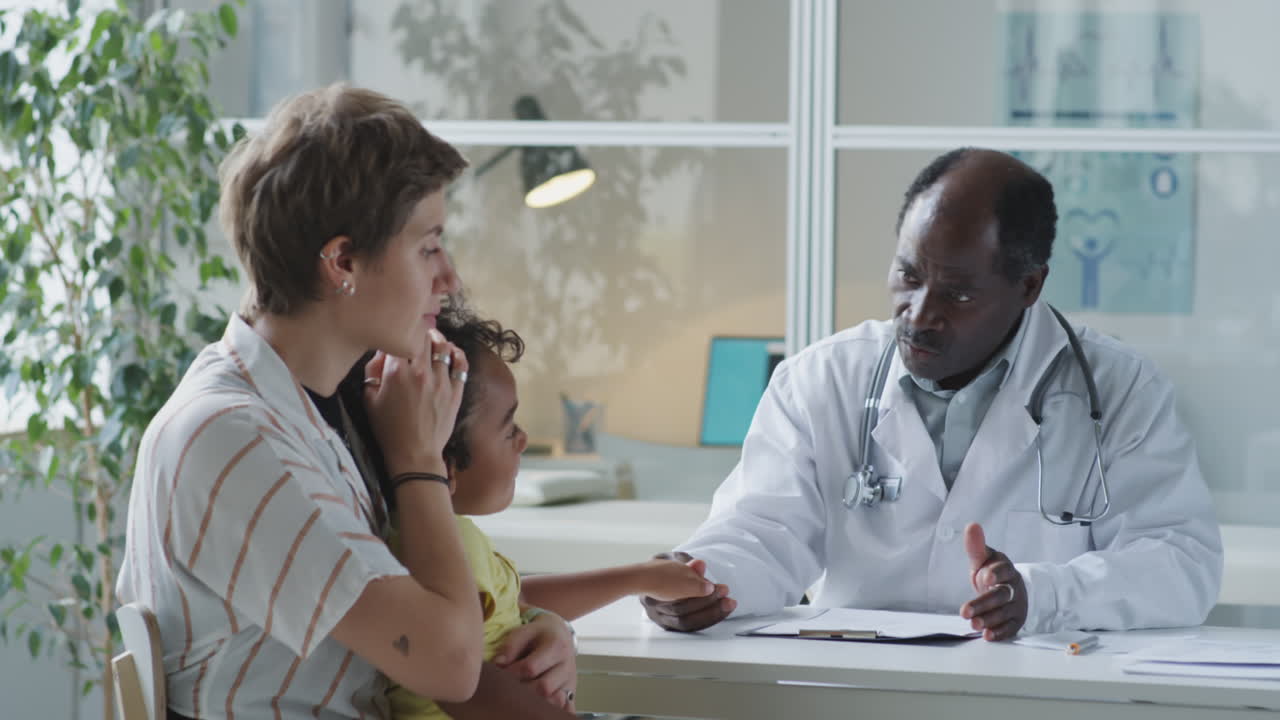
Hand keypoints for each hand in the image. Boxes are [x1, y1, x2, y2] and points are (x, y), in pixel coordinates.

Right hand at [362, 328, 468, 475]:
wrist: (414, 453)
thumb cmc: (389, 429)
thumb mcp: (370, 399)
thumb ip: (373, 371)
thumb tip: (381, 351)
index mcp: (397, 373)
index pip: (400, 338)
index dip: (399, 332)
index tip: (397, 332)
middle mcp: (421, 372)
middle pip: (424, 337)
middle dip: (419, 331)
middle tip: (416, 331)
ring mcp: (441, 381)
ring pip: (444, 347)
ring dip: (438, 339)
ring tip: (433, 339)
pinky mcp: (456, 391)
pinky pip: (461, 365)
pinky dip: (457, 354)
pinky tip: (452, 351)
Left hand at [493, 611, 576, 709]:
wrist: (560, 634)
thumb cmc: (538, 634)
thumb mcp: (525, 631)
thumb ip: (511, 646)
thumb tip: (498, 664)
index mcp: (556, 646)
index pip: (531, 667)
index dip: (511, 673)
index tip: (499, 674)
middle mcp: (567, 665)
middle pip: (544, 688)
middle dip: (522, 690)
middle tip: (508, 688)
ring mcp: (571, 680)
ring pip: (555, 701)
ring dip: (536, 702)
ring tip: (520, 697)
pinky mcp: (571, 691)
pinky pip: (567, 707)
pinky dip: (554, 711)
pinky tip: (540, 710)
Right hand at [640, 552, 735, 631]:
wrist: (655, 579)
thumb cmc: (666, 568)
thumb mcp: (674, 559)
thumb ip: (687, 563)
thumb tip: (699, 566)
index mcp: (648, 583)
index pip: (672, 592)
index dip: (695, 590)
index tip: (712, 586)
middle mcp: (652, 604)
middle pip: (680, 610)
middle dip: (706, 601)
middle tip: (725, 592)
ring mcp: (660, 617)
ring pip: (685, 622)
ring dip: (710, 613)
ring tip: (728, 604)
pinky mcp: (669, 625)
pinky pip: (689, 628)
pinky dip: (706, 621)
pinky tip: (720, 613)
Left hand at [959, 523, 1027, 640]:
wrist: (1009, 588)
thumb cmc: (993, 572)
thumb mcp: (984, 558)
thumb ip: (976, 546)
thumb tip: (972, 526)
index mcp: (1005, 569)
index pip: (1004, 570)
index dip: (995, 573)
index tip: (985, 577)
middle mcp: (1013, 588)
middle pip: (1001, 596)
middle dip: (983, 604)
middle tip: (965, 611)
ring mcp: (1016, 606)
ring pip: (1004, 613)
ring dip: (988, 620)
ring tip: (973, 624)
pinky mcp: (1016, 621)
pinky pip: (1010, 628)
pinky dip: (999, 633)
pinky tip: (988, 635)